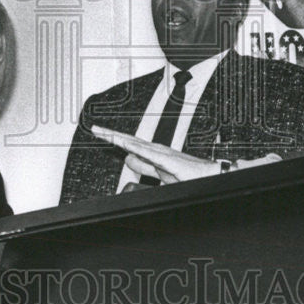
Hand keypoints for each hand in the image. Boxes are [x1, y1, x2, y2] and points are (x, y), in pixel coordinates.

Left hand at [90, 125, 220, 184]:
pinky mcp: (168, 160)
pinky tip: (125, 145)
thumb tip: (129, 159)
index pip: (128, 144)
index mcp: (152, 153)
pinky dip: (136, 148)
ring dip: (119, 138)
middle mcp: (155, 149)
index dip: (114, 138)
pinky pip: (149, 153)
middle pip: (128, 140)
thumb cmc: (188, 174)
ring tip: (104, 134)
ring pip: (135, 144)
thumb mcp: (159, 172)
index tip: (100, 133)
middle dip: (111, 135)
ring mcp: (161, 154)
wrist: (209, 175)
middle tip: (95, 129)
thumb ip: (144, 166)